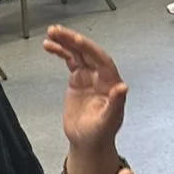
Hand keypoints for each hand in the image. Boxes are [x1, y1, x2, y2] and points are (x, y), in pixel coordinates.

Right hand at [43, 25, 126, 173]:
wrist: (88, 142)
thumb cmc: (100, 134)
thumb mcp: (108, 121)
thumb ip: (116, 103)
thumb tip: (123, 87)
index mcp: (110, 82)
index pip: (100, 59)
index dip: (89, 48)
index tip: (75, 40)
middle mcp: (100, 76)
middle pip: (87, 52)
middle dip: (72, 40)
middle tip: (58, 31)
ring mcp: (88, 76)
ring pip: (77, 53)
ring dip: (65, 42)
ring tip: (51, 32)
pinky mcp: (77, 79)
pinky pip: (69, 60)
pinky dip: (60, 52)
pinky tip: (50, 45)